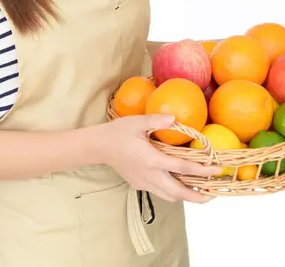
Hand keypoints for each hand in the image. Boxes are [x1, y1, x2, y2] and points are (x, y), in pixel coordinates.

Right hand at [98, 114, 220, 203]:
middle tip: (214, 192)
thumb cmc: (118, 132)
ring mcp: (144, 183)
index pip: (183, 168)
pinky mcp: (139, 185)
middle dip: (199, 196)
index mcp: (152, 160)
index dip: (203, 170)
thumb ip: (157, 120)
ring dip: (186, 196)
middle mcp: (150, 176)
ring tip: (200, 191)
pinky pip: (160, 192)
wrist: (99, 146)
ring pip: (170, 197)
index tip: (217, 169)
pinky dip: (173, 192)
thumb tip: (175, 119)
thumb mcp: (137, 122)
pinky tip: (178, 182)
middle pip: (180, 193)